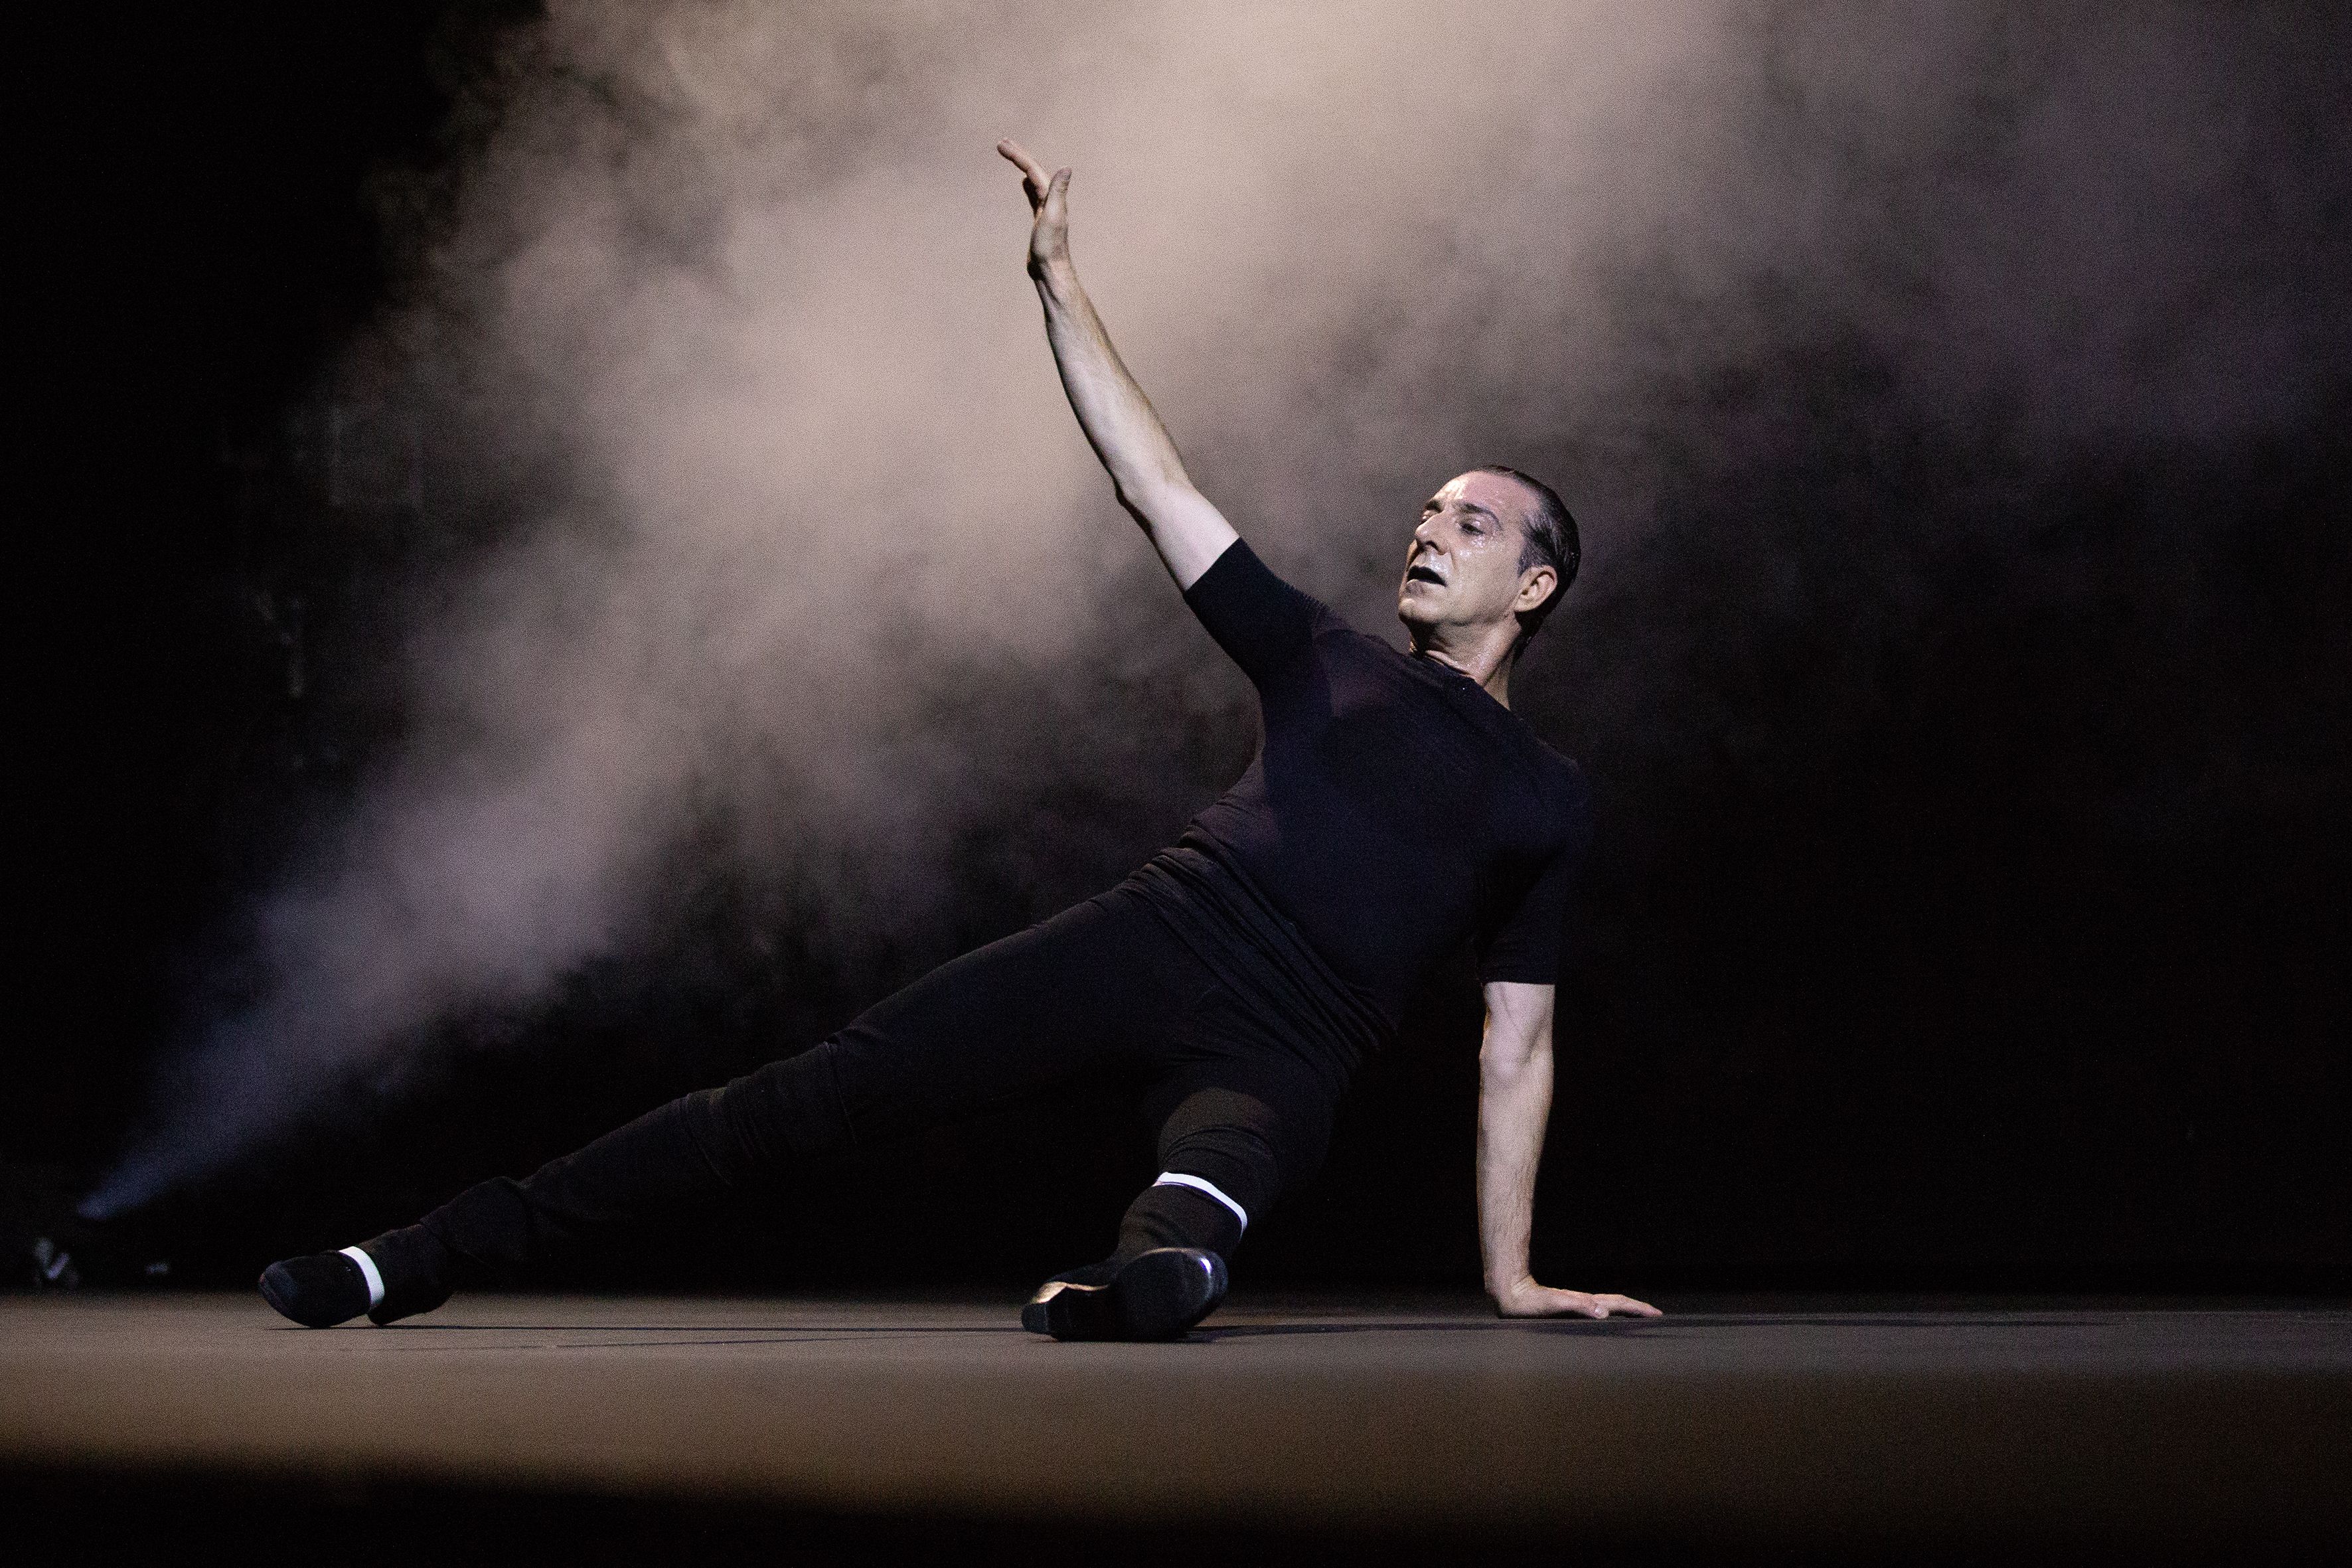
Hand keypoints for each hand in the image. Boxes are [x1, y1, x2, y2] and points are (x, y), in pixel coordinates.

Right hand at [997, 138, 1070, 278]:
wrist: (1050, 270)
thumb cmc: (1050, 247)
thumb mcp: (1053, 216)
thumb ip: (1058, 192)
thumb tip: (1066, 168)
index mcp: (1051, 197)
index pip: (1032, 169)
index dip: (1017, 155)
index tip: (1000, 144)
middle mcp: (1050, 200)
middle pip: (1033, 171)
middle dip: (1018, 156)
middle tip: (1001, 143)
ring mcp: (1045, 209)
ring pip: (1033, 180)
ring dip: (1022, 167)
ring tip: (1012, 156)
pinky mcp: (1039, 219)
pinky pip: (1033, 195)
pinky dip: (1027, 185)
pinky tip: (1024, 184)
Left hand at [1491, 1276, 1660, 1318]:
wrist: (1511, 1293)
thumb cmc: (1530, 1302)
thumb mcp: (1554, 1304)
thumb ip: (1578, 1306)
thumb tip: (1603, 1312)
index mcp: (1585, 1302)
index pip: (1617, 1304)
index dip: (1636, 1308)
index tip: (1655, 1313)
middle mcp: (1583, 1302)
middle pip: (1616, 1303)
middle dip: (1636, 1308)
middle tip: (1655, 1314)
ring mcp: (1576, 1304)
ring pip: (1607, 1306)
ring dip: (1625, 1310)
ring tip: (1638, 1315)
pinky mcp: (1567, 1308)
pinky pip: (1595, 1311)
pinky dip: (1608, 1313)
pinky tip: (1606, 1318)